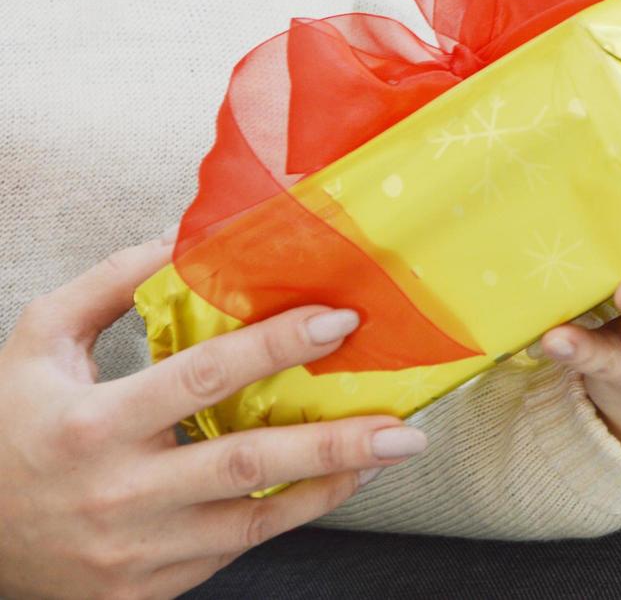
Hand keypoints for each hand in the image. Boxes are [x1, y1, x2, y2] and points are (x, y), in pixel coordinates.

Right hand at [0, 232, 429, 599]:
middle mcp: (117, 494)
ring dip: (331, 485)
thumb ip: (108, 285)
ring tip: (389, 452)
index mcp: (92, 424)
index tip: (340, 321)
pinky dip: (291, 517)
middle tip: (402, 422)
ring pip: (255, 520)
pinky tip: (332, 486)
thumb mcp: (38, 344)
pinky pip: (234, 551)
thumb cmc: (6, 429)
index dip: (276, 346)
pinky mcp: (146, 590)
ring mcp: (134, 551)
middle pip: (247, 462)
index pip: (203, 377)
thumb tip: (183, 236)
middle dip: (334, 441)